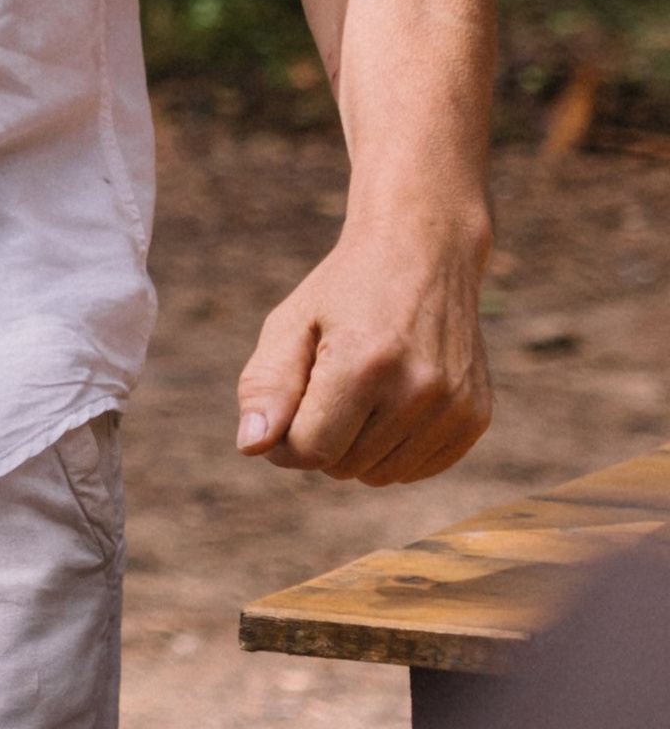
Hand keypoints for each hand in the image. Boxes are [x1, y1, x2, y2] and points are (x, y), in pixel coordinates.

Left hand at [234, 217, 493, 484]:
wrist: (425, 251)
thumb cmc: (346, 290)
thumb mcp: (291, 322)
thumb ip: (266, 385)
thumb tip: (252, 446)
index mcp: (363, 362)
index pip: (310, 450)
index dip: (286, 439)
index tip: (288, 404)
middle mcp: (417, 390)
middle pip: (343, 466)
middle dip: (323, 435)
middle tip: (332, 379)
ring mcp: (454, 407)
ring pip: (379, 476)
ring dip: (359, 446)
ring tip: (364, 387)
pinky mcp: (476, 418)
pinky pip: (415, 470)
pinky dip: (394, 449)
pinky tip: (394, 400)